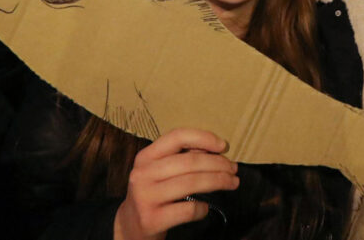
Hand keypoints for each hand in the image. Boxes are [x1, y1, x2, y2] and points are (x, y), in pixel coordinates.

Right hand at [113, 128, 238, 239]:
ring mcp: (145, 197)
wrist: (129, 227)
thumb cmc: (153, 193)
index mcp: (146, 156)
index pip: (177, 136)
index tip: (224, 146)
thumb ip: (182, 157)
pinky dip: (202, 208)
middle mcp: (142, 174)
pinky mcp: (151, 220)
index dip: (204, 138)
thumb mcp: (160, 171)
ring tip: (232, 183)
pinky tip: (205, 208)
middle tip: (234, 169)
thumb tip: (216, 149)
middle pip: (190, 162)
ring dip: (218, 182)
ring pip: (191, 183)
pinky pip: (187, 210)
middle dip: (219, 164)